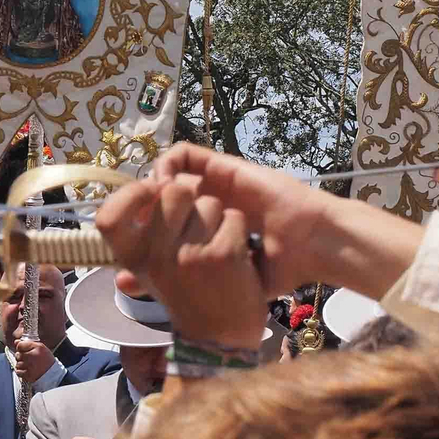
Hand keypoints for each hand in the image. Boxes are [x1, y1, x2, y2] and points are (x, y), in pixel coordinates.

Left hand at [12, 336, 55, 383]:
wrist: (52, 373)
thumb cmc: (46, 360)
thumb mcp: (40, 348)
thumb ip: (27, 343)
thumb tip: (16, 341)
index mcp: (38, 348)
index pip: (20, 345)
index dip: (20, 348)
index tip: (25, 351)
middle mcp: (34, 356)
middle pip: (17, 355)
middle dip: (21, 357)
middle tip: (29, 359)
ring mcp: (31, 366)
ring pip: (17, 364)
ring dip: (21, 365)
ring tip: (29, 365)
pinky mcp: (29, 375)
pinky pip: (18, 372)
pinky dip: (21, 372)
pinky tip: (28, 371)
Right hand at [95, 170, 268, 348]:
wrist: (220, 339)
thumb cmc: (186, 295)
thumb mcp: (150, 271)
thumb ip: (143, 234)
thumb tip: (151, 186)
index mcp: (132, 258)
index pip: (108, 217)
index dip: (132, 194)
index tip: (152, 191)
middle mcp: (155, 256)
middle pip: (173, 191)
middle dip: (190, 197)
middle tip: (195, 221)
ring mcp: (189, 255)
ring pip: (208, 203)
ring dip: (218, 217)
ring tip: (215, 243)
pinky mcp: (223, 255)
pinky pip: (233, 217)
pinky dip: (238, 230)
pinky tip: (236, 252)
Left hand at [119, 143, 420, 300]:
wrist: (312, 246)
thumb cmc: (278, 269)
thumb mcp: (226, 280)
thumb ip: (186, 281)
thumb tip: (126, 284)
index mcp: (204, 229)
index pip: (162, 220)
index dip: (142, 224)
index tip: (131, 238)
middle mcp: (207, 203)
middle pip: (159, 195)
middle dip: (143, 204)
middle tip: (137, 220)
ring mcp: (215, 184)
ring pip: (167, 173)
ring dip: (152, 184)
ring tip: (149, 203)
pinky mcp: (224, 167)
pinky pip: (185, 154)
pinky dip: (167, 166)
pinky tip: (162, 186)